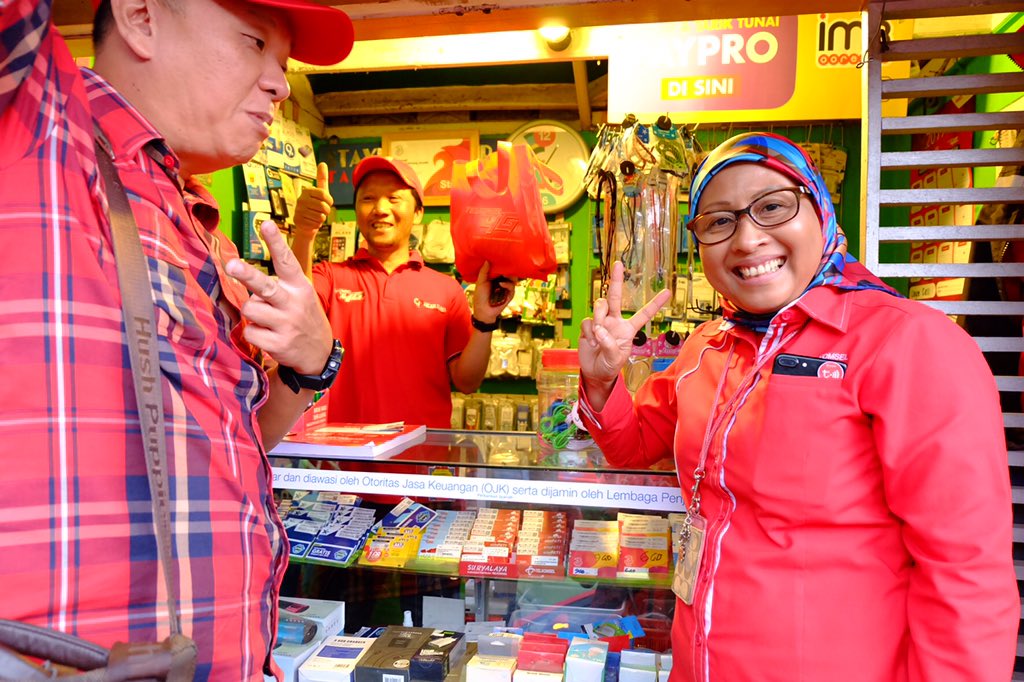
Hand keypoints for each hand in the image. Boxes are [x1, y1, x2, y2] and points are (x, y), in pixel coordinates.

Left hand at [225, 221, 332, 374]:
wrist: (319, 353)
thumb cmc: (301, 316)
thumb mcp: (300, 294)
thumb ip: (278, 282)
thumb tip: (241, 270)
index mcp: (299, 286)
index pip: (286, 261)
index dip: (276, 242)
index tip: (266, 224)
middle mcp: (294, 303)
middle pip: (265, 286)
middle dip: (247, 275)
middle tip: (232, 265)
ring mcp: (286, 324)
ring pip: (249, 309)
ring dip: (251, 312)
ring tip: (265, 317)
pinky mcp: (278, 344)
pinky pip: (249, 332)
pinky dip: (254, 333)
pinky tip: (268, 335)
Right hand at [292, 162, 332, 240]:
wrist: (306, 223)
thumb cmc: (315, 206)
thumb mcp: (320, 193)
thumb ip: (322, 179)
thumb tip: (322, 163)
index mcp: (307, 190)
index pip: (325, 195)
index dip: (329, 201)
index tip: (327, 202)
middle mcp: (301, 199)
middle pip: (324, 207)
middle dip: (326, 211)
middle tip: (321, 211)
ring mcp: (298, 210)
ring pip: (321, 216)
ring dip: (322, 219)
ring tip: (316, 216)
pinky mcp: (298, 221)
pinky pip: (316, 224)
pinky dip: (316, 225)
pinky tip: (311, 222)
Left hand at [472, 261, 515, 322]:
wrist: (483, 311)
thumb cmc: (480, 296)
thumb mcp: (480, 282)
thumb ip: (484, 271)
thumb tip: (487, 260)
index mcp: (495, 277)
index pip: (501, 267)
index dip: (502, 262)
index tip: (502, 255)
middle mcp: (502, 281)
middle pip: (509, 271)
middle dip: (508, 267)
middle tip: (506, 261)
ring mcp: (507, 287)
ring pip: (512, 278)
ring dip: (508, 275)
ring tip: (504, 273)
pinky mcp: (510, 294)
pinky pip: (511, 287)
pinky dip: (507, 284)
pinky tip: (501, 284)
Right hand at [579, 262, 671, 385]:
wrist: (595, 373)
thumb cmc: (610, 365)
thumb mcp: (615, 359)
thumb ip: (609, 344)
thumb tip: (599, 328)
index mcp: (628, 329)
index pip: (644, 314)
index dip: (655, 304)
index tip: (668, 292)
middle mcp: (615, 321)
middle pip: (615, 297)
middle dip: (616, 280)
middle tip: (618, 264)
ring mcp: (601, 322)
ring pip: (599, 306)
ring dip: (598, 316)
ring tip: (597, 335)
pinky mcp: (588, 326)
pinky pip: (587, 321)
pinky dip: (588, 332)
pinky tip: (590, 343)